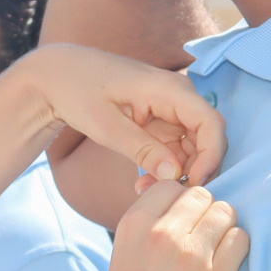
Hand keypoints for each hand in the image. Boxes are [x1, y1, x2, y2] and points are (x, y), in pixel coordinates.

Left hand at [22, 45, 225, 186]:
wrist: (59, 76)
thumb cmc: (79, 91)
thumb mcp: (106, 125)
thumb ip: (142, 149)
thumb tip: (174, 174)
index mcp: (171, 89)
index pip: (211, 124)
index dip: (211, 157)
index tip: (193, 184)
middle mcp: (178, 97)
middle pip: (208, 139)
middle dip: (195, 170)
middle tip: (165, 194)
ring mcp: (171, 110)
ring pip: (193, 148)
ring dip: (178, 173)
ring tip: (144, 189)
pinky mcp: (161, 122)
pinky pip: (175, 149)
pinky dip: (165, 168)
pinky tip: (143, 181)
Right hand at [86, 178, 247, 270]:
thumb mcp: (125, 248)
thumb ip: (150, 219)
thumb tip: (184, 193)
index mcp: (135, 223)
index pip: (172, 186)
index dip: (180, 202)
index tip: (180, 221)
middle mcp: (163, 234)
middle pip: (203, 196)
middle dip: (204, 212)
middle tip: (198, 237)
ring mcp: (191, 256)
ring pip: (226, 213)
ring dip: (222, 228)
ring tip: (210, 251)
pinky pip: (240, 240)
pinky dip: (234, 248)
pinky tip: (220, 264)